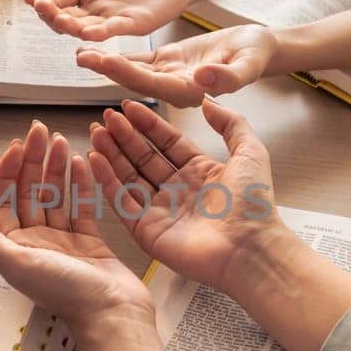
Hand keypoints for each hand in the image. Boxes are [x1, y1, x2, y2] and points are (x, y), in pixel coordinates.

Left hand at [0, 121, 151, 333]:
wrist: (112, 313)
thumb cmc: (65, 293)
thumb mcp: (16, 264)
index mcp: (14, 247)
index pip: (3, 199)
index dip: (7, 170)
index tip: (18, 145)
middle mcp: (35, 242)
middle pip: (29, 192)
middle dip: (33, 160)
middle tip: (41, 131)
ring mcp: (62, 241)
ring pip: (55, 195)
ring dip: (56, 167)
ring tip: (61, 140)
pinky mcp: (89, 241)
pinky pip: (81, 206)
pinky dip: (80, 183)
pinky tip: (81, 161)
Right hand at [23, 0, 195, 40]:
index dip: (42, 0)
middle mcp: (92, 6)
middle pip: (64, 17)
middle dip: (52, 15)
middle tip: (44, 9)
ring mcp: (110, 18)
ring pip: (84, 28)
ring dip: (71, 27)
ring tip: (62, 21)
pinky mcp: (131, 25)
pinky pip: (112, 31)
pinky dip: (100, 33)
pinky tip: (89, 32)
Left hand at [77, 25, 276, 106]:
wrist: (256, 47)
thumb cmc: (256, 55)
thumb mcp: (249, 64)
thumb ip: (229, 77)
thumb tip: (204, 80)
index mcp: (192, 93)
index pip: (156, 86)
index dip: (132, 75)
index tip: (109, 61)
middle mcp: (175, 90)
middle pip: (137, 82)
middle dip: (110, 71)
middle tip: (84, 57)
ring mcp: (168, 78)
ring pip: (133, 72)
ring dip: (108, 63)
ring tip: (82, 52)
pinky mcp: (165, 65)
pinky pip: (138, 61)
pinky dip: (119, 54)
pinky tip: (97, 47)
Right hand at [88, 100, 291, 294]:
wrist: (249, 248)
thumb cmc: (254, 205)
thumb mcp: (250, 152)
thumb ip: (231, 124)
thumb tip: (210, 102)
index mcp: (201, 173)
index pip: (167, 142)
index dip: (148, 125)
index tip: (130, 107)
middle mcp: (178, 191)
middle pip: (143, 157)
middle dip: (124, 136)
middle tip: (106, 118)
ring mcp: (161, 211)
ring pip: (128, 177)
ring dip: (111, 154)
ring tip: (97, 132)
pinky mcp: (146, 231)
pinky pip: (121, 202)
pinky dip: (106, 181)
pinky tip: (95, 159)